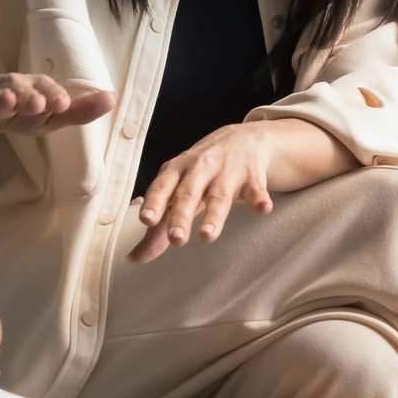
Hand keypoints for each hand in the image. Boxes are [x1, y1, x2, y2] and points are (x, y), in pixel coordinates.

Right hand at [0, 73, 114, 205]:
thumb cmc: (16, 112)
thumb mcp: (48, 117)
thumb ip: (78, 112)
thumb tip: (113, 98)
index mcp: (30, 87)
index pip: (43, 87)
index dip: (52, 94)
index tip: (63, 104)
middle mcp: (7, 86)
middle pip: (18, 88)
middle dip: (28, 95)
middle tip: (39, 105)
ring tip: (8, 102)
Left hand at [129, 123, 280, 262]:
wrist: (242, 139)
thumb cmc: (201, 171)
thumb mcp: (176, 191)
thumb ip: (157, 228)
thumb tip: (134, 258)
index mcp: (176, 171)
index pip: (162, 186)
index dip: (154, 202)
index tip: (146, 220)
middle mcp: (200, 168)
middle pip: (189, 193)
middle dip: (181, 215)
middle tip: (177, 239)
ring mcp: (227, 171)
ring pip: (219, 195)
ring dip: (214, 216)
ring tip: (208, 236)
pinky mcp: (252, 177)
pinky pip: (256, 189)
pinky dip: (259, 198)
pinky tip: (262, 209)